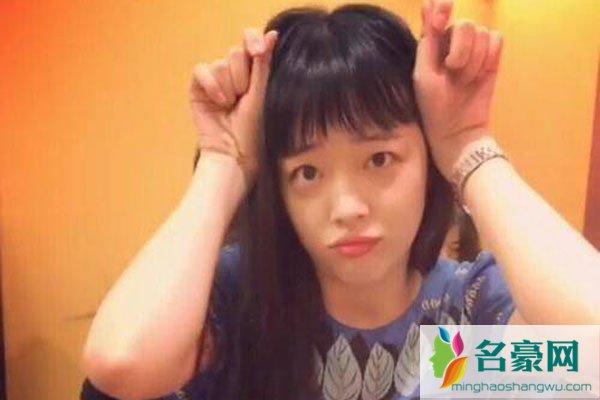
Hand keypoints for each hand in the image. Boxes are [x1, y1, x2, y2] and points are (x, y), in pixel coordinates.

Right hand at [189, 28, 277, 183]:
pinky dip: (212, 85)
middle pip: (236, 53)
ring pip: (220, 64)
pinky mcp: (198, 88)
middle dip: (242, 78)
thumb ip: (263, 65)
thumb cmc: (254, 130)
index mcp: (252, 72)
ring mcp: (215, 80)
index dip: (253, 41)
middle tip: (243, 100)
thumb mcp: (262, 94)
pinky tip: (220, 102)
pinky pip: (202, 70)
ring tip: (230, 107)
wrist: (234, 153)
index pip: (251, 41)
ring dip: (229, 87)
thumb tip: (272, 34)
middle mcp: (233, 73)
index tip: (258, 51)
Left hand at [413, 0, 503, 178]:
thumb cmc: (434, 106)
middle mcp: (454, 44)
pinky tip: (481, 74)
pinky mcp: (492, 60)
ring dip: (474, 59)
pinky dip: (489, 56)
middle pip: (465, 24)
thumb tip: (430, 4)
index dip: (442, 8)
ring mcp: (475, 52)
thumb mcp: (424, 74)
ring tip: (465, 80)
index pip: (439, 14)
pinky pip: (496, 40)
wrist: (458, 130)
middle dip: (461, 49)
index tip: (443, 13)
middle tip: (453, 71)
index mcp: (433, 45)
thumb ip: (428, 40)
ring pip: (482, 33)